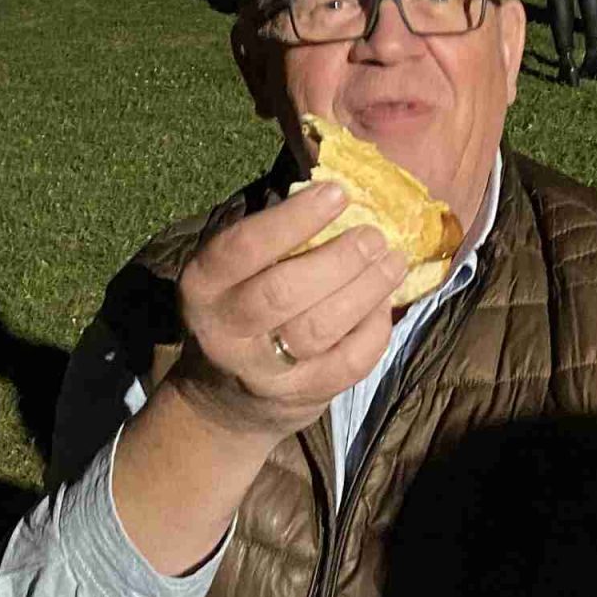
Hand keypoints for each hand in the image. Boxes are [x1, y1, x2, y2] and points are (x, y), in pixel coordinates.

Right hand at [161, 181, 406, 446]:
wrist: (223, 403)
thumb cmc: (238, 312)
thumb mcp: (230, 276)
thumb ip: (271, 242)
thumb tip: (338, 196)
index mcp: (203, 286)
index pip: (244, 247)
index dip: (294, 218)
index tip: (337, 193)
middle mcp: (225, 331)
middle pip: (283, 292)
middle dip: (338, 259)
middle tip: (374, 236)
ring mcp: (263, 371)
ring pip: (318, 329)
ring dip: (364, 290)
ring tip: (393, 261)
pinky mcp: (302, 397)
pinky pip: (347, 363)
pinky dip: (374, 329)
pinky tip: (385, 302)